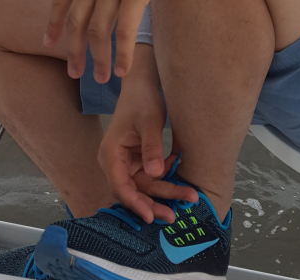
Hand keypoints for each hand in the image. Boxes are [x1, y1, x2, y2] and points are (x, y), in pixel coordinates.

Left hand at [44, 0, 205, 81]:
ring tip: (103, 78)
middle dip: (73, 50)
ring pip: (98, 30)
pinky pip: (124, 30)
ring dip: (99, 59)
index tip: (48, 42)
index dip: (54, 23)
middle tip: (75, 73)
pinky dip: (121, 53)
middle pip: (76, 20)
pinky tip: (123, 70)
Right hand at [98, 45, 196, 222]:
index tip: (152, 215)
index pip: (120, 187)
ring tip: (188, 198)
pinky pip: (152, 177)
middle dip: (154, 203)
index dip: (135, 203)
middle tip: (174, 215)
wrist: (143, 84)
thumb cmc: (142, 99)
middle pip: (134, 191)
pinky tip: (183, 179)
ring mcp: (127, 163)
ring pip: (146, 186)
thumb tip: (156, 172)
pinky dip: (166, 179)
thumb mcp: (149, 122)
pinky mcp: (138, 161)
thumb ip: (152, 147)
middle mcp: (115, 163)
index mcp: (110, 155)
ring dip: (166, 193)